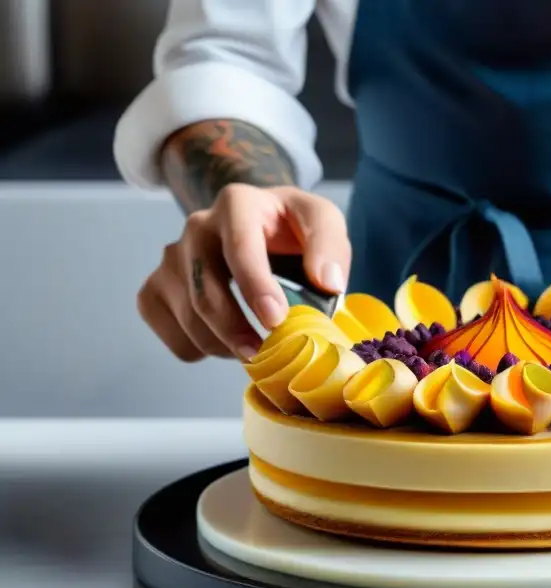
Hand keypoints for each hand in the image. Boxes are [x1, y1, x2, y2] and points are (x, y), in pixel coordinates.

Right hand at [137, 184, 349, 361]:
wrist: (260, 226)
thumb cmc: (293, 227)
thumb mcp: (322, 221)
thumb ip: (330, 246)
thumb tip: (328, 282)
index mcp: (237, 204)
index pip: (239, 247)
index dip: (255, 287)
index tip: (276, 320)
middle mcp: (197, 226)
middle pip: (204, 290)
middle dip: (234, 330)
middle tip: (264, 356)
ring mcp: (172, 257)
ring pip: (187, 315)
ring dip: (221, 345)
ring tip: (254, 349)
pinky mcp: (156, 285)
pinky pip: (170, 329)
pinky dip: (196, 348)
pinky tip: (225, 342)